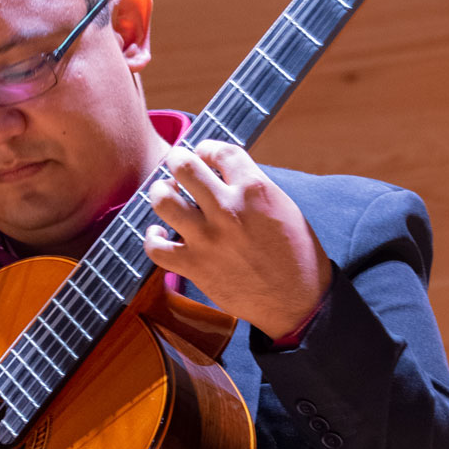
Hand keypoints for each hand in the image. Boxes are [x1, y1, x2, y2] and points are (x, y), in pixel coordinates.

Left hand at [144, 141, 331, 338]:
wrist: (297, 299)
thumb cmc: (295, 253)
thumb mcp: (282, 206)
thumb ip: (252, 188)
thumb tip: (224, 176)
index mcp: (254, 189)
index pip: (220, 151)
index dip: (208, 148)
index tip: (204, 154)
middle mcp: (227, 209)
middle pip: (184, 166)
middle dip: (177, 160)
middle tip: (176, 166)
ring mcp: (207, 238)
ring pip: (163, 200)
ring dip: (160, 192)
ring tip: (166, 195)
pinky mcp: (195, 266)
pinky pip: (156, 248)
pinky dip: (152, 239)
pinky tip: (159, 236)